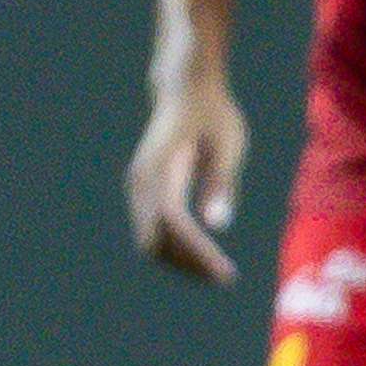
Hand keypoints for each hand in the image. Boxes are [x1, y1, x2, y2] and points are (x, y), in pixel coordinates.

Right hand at [127, 81, 250, 284]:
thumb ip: (222, 183)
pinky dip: (176, 248)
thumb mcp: (228, 144)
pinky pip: (153, 231)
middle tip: (225, 276)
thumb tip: (217, 226)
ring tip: (218, 270)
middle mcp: (140, 182)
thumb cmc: (213, 113)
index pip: (174, 221)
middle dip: (188, 263)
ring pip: (151, 241)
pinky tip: (204, 254)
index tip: (225, 271)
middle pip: (156, 240)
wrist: (185, 89)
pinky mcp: (143, 192)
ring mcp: (137, 188)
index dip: (197, 250)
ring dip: (181, 260)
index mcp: (160, 167)